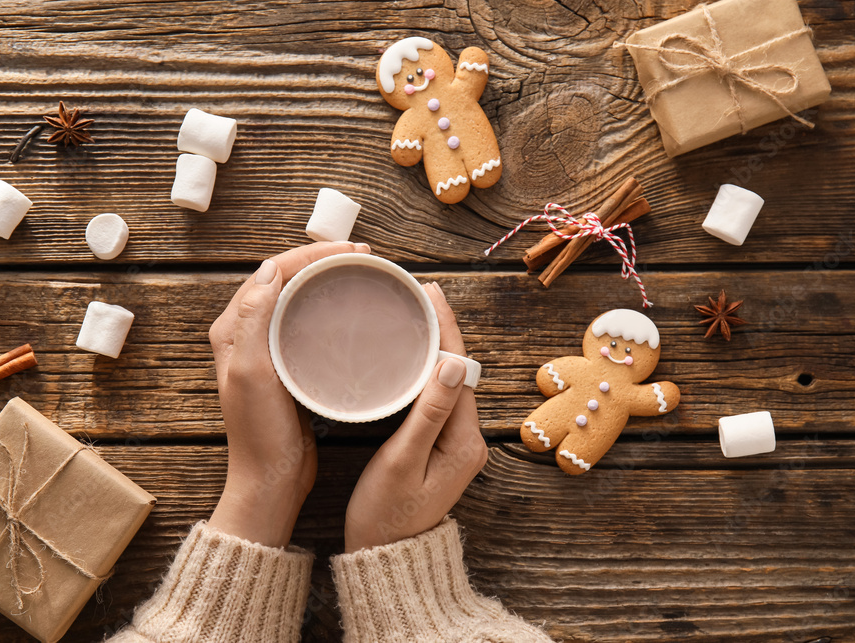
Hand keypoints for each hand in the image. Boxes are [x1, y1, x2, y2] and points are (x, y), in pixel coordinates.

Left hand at [208, 241, 370, 546]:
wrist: (271, 480)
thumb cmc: (259, 433)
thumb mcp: (251, 373)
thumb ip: (254, 320)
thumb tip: (270, 270)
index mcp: (232, 330)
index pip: (271, 273)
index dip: (309, 254)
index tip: (349, 251)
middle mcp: (246, 334)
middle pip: (285, 279)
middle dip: (321, 260)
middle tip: (362, 256)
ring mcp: (268, 350)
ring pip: (297, 299)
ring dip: (326, 280)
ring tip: (361, 273)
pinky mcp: (289, 367)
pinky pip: (308, 324)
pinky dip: (329, 308)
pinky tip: (352, 311)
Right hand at [343, 282, 488, 551]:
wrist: (387, 560)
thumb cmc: (385, 517)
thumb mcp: (401, 462)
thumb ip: (427, 413)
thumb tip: (450, 362)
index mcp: (463, 441)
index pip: (460, 369)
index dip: (446, 328)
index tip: (430, 293)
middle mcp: (468, 440)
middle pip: (459, 371)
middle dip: (442, 331)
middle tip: (418, 294)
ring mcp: (457, 446)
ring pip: (448, 383)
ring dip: (436, 348)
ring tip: (415, 314)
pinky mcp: (441, 449)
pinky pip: (439, 399)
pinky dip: (427, 371)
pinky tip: (411, 357)